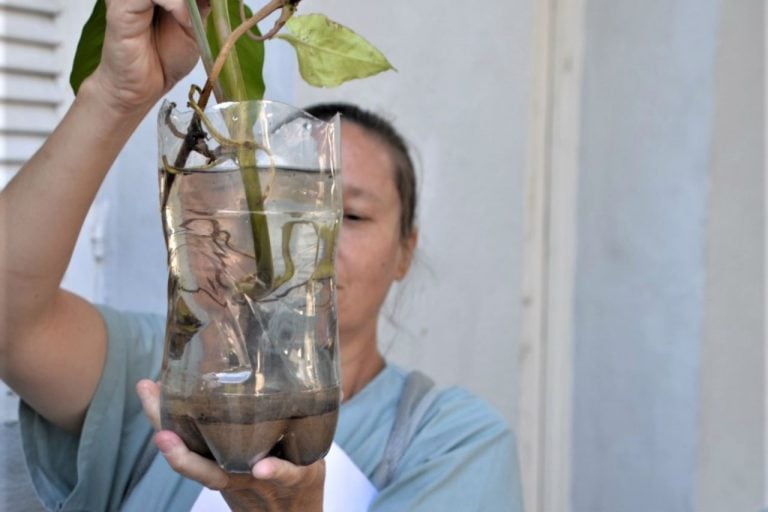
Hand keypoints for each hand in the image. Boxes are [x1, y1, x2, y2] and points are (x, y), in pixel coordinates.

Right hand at [86, 0, 208, 114]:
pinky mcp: (120, 6)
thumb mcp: (194, 26)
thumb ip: (200, 4)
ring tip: (194, 18)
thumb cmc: (164, 58)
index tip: (210, 3)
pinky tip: (185, 20)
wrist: (141, 87)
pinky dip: (176, 4)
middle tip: (203, 9)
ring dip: (187, 0)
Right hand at [136, 380, 324, 511]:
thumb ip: (240, 414)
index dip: (161, 413)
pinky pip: (283, 475)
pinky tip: (263, 468)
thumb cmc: (275, 466)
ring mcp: (255, 478)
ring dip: (192, 460)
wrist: (302, 508)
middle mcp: (228, 470)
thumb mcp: (251, 443)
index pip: (183, 434)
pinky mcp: (296, 478)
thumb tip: (230, 362)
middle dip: (163, 426)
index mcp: (219, 455)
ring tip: (172, 440)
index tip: (146, 385)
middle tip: (148, 400)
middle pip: (189, 454)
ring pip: (218, 474)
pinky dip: (273, 471)